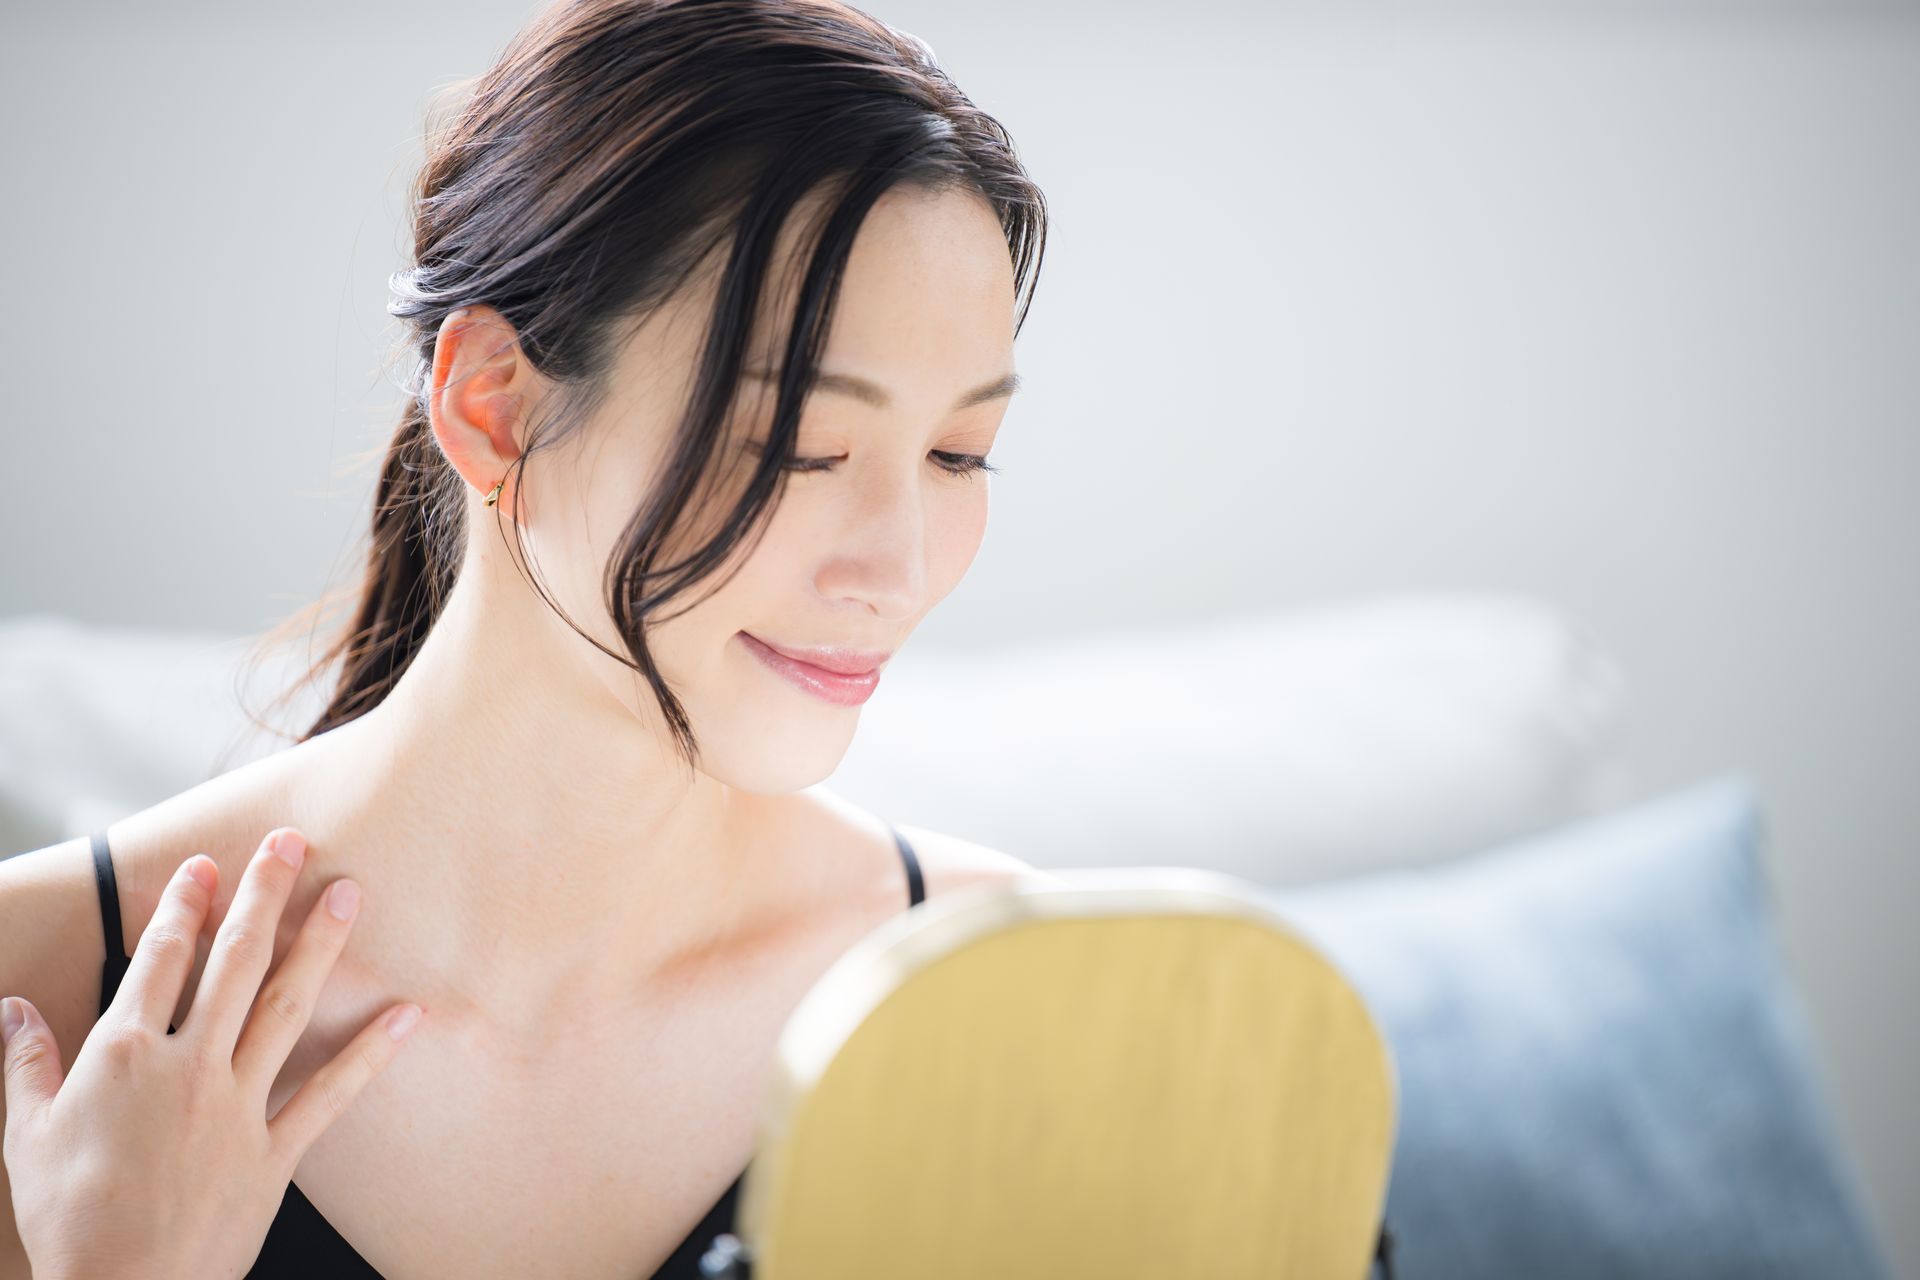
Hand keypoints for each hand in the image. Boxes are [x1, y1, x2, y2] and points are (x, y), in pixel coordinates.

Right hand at [1, 828, 423, 1279]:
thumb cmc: (69, 1220)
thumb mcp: (27, 1135)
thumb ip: (26, 1063)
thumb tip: (11, 1009)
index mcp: (124, 1056)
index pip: (160, 961)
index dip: (184, 907)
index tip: (207, 866)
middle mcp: (188, 1067)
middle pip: (233, 963)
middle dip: (261, 895)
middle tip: (290, 842)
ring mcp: (237, 1105)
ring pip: (285, 1007)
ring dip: (319, 946)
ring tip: (349, 893)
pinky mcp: (274, 1150)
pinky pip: (332, 1092)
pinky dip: (372, 1052)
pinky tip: (408, 1014)